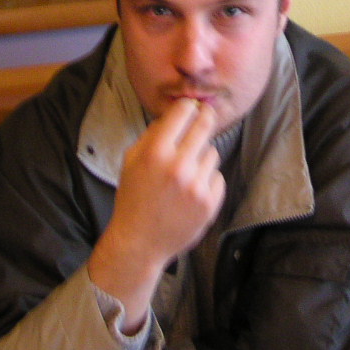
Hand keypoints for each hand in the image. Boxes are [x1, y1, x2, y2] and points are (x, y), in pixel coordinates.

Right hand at [88, 98, 225, 329]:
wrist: (140, 242)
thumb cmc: (134, 198)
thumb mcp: (132, 160)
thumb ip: (153, 134)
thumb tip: (178, 112)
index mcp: (156, 153)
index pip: (182, 112)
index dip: (187, 106)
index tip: (190, 107)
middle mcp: (178, 167)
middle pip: (205, 125)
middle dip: (205, 117)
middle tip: (205, 116)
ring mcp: (197, 186)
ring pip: (212, 152)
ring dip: (202, 156)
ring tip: (186, 172)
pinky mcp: (210, 203)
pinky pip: (218, 176)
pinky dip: (208, 180)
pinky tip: (192, 190)